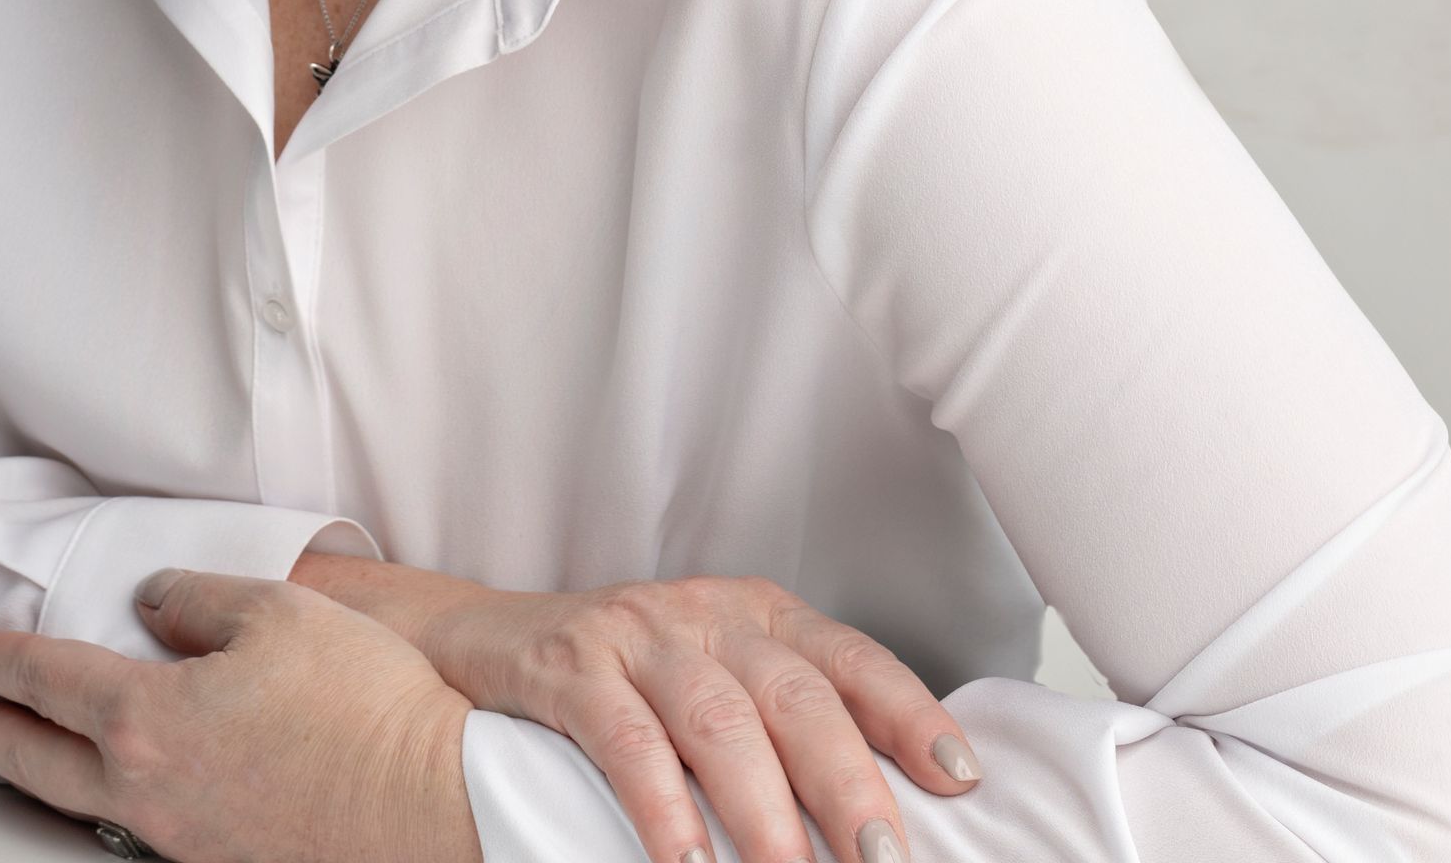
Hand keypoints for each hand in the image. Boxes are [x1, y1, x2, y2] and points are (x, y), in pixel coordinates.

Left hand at [0, 569, 478, 862]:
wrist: (431, 806)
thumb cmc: (360, 702)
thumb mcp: (279, 610)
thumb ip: (199, 598)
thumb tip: (154, 601)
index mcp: (147, 719)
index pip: (46, 681)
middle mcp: (144, 791)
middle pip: (33, 762)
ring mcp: (178, 838)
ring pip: (77, 802)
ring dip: (33, 769)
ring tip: (14, 744)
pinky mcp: (217, 859)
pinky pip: (131, 824)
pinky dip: (98, 795)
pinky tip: (114, 781)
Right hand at [295, 556, 980, 862]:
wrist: (492, 638)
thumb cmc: (631, 679)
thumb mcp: (718, 678)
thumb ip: (787, 722)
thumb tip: (881, 815)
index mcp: (760, 613)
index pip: (849, 657)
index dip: (908, 711)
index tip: (958, 777)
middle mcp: (708, 613)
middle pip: (794, 694)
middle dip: (846, 782)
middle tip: (884, 859)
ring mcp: (638, 635)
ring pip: (718, 719)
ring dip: (763, 809)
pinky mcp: (572, 666)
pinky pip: (624, 737)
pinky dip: (661, 804)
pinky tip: (684, 862)